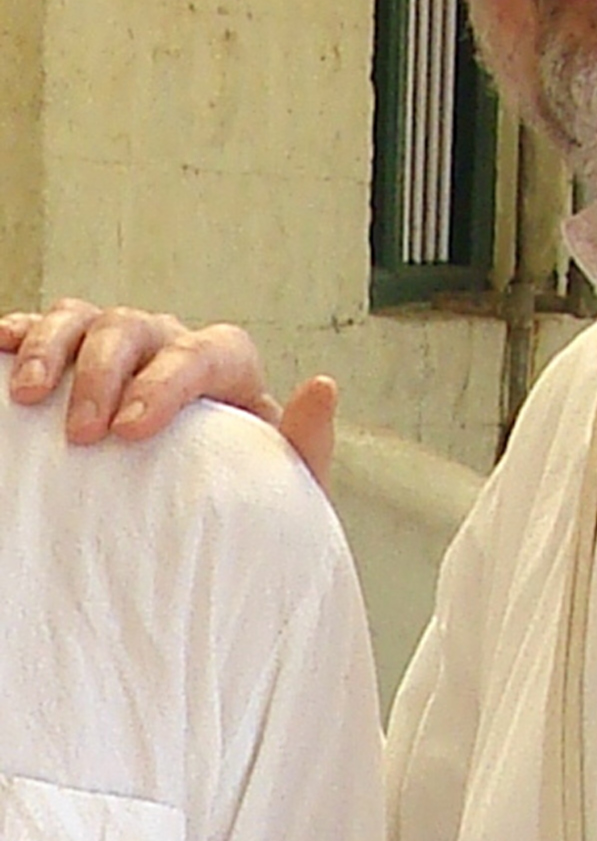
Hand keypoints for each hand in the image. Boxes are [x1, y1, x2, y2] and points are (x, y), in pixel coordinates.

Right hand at [0, 299, 336, 488]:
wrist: (192, 522)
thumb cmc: (234, 499)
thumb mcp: (278, 486)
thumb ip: (303, 444)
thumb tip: (322, 386)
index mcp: (226, 370)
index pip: (209, 350)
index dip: (170, 382)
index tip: (131, 431)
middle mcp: (169, 347)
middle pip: (138, 328)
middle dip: (105, 374)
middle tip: (82, 435)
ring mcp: (118, 350)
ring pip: (86, 317)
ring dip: (53, 347)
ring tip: (26, 396)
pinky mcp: (70, 363)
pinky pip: (43, 330)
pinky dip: (20, 334)